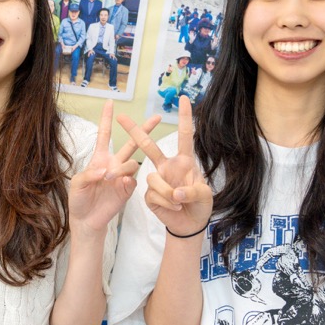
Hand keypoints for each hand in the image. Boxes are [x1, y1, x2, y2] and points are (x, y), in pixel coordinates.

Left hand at [69, 102, 142, 234]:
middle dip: (143, 130)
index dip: (106, 119)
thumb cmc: (78, 200)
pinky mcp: (127, 190)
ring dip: (123, 168)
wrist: (86, 220)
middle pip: (131, 144)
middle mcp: (114, 164)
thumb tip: (105, 171)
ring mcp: (122, 177)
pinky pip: (133, 181)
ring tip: (111, 178)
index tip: (110, 102)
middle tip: (156, 118)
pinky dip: (128, 181)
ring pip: (132, 163)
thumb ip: (89, 175)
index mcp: (100, 159)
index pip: (105, 135)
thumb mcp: (77, 184)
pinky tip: (121, 184)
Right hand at [118, 97, 213, 237]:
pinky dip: (165, 203)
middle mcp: (167, 167)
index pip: (184, 136)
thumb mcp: (205, 196)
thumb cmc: (200, 205)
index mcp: (184, 161)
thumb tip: (176, 192)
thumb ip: (192, 191)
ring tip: (179, 203)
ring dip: (168, 193)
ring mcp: (157, 180)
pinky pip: (153, 195)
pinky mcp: (149, 195)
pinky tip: (173, 208)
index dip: (185, 117)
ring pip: (153, 179)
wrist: (190, 225)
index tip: (184, 99)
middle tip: (120, 116)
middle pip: (148, 146)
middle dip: (134, 131)